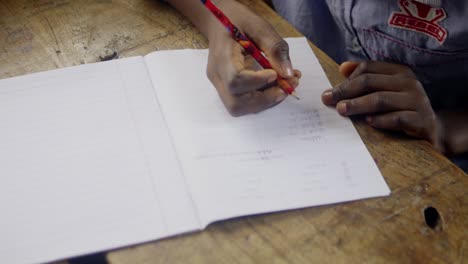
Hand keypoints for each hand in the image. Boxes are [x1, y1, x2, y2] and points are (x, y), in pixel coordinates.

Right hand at [205, 0, 300, 115]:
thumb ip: (275, 49)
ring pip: (239, 108)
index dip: (257, 82)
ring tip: (285, 86)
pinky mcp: (227, 89)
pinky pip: (243, 103)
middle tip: (287, 87)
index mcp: (222, 56)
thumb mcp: (260, 27)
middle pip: (236, 103)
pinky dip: (262, 99)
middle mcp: (217, 76)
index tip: (275, 74)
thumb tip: (288, 74)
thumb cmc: (239, 21)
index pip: (234, 80)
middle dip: (264, 99)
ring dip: (265, 102)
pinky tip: (276, 86)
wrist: (220, 22)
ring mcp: (220, 85)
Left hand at [322, 61, 443, 150]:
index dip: (346, 80)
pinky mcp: (421, 120)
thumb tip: (342, 67)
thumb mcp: (384, 91)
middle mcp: (409, 83)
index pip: (367, 68)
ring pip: (381, 99)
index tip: (329, 93)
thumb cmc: (400, 109)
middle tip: (328, 100)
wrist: (431, 129)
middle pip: (370, 82)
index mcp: (399, 72)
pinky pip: (397, 118)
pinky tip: (368, 122)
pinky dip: (380, 120)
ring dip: (358, 105)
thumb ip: (365, 79)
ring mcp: (417, 101)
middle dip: (346, 91)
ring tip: (342, 110)